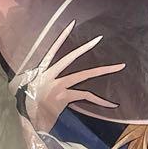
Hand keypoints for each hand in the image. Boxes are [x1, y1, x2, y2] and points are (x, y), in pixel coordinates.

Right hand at [9, 20, 123, 136]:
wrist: (27, 123)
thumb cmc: (28, 108)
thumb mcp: (27, 90)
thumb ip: (37, 80)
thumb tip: (41, 75)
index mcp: (41, 72)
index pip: (52, 51)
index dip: (61, 37)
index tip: (71, 25)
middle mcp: (49, 76)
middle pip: (70, 58)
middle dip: (85, 47)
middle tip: (99, 38)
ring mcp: (58, 86)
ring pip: (84, 75)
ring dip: (103, 70)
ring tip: (120, 66)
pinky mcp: (64, 97)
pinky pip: (87, 95)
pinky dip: (101, 101)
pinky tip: (112, 104)